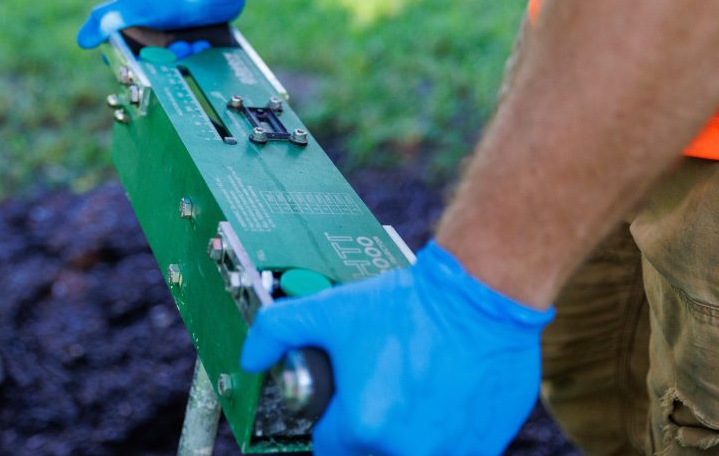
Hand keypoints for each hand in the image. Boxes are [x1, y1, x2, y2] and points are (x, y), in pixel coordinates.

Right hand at [76, 0, 256, 48]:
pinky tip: (201, 41)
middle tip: (173, 50)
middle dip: (159, 60)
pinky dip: (195, 51)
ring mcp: (171, 27)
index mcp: (129, 16)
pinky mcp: (192, 30)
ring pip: (170, 57)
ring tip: (189, 44)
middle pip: (147, 57)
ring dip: (179, 57)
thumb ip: (107, 20)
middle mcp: (148, 23)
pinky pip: (190, 52)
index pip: (118, 47)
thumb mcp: (134, 5)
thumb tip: (82, 41)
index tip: (135, 67)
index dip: (124, 60)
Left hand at [241, 242, 552, 455]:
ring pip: (410, 452)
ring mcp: (449, 454)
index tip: (345, 400)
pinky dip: (442, 432)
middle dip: (368, 428)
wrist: (480, 295)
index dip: (333, 421)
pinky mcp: (484, 448)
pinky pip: (450, 450)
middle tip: (380, 389)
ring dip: (406, 432)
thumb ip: (277, 332)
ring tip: (412, 389)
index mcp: (362, 427)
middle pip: (369, 453)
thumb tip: (251, 357)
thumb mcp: (330, 309)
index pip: (329, 446)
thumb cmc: (409, 305)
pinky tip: (442, 394)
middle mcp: (406, 450)